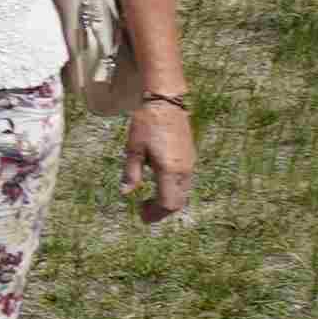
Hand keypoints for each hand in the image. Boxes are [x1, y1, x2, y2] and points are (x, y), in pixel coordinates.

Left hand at [116, 94, 196, 224]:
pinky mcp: (191, 157)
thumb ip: (131, 173)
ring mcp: (190, 164)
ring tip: (150, 201)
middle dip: (161, 211)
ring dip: (168, 201)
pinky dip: (174, 191)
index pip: (167, 203)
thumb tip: (126, 193)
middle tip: (144, 211)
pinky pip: (185, 183)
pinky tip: (159, 186)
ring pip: (183, 194)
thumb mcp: (133, 148)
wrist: (166, 103)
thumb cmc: (146, 124)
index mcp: (170, 170)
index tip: (141, 215)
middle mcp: (184, 170)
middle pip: (178, 202)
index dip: (155, 214)